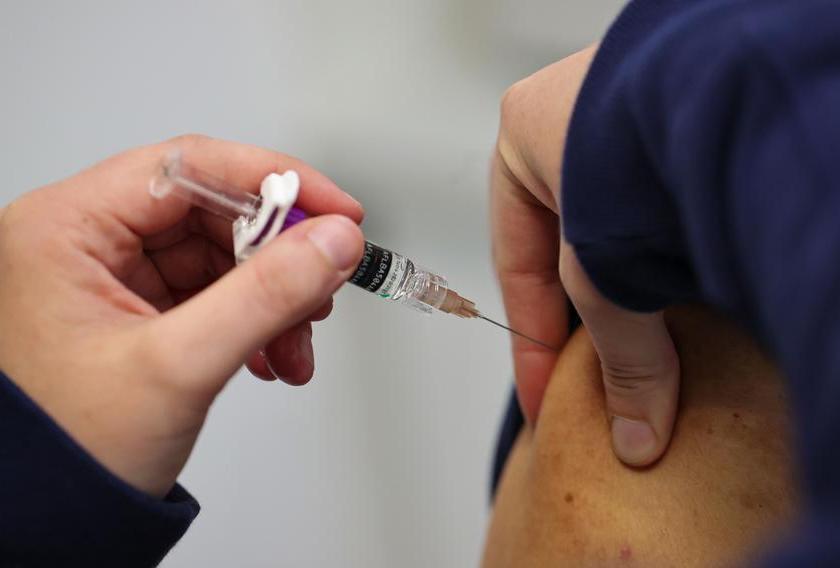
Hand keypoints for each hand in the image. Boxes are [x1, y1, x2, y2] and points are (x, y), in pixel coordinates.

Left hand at [0, 134, 365, 495]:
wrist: (41, 521)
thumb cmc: (66, 450)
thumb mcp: (179, 366)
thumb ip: (266, 295)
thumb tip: (333, 242)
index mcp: (63, 228)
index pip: (188, 167)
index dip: (272, 181)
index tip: (333, 209)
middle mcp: (79, 239)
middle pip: (209, 211)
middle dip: (275, 256)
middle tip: (321, 287)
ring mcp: (105, 273)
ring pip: (217, 253)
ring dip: (269, 297)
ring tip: (294, 345)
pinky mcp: (129, 306)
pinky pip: (208, 290)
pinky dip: (249, 319)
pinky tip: (270, 355)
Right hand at [491, 47, 679, 465]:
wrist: (723, 82)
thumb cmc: (632, 145)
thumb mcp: (604, 271)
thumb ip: (619, 354)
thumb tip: (636, 436)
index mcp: (522, 135)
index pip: (516, 262)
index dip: (529, 343)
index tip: (544, 399)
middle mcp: (575, 116)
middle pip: (571, 245)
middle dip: (588, 315)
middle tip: (599, 378)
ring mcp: (635, 110)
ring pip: (624, 225)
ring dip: (637, 284)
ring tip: (655, 341)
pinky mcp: (690, 116)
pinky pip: (670, 204)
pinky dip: (678, 250)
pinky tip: (695, 289)